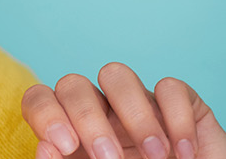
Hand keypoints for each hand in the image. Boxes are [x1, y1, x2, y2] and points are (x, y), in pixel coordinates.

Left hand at [21, 63, 225, 158]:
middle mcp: (102, 114)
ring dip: (134, 117)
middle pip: (73, 85)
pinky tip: (185, 153)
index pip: (40, 100)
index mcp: (75, 135)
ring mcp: (140, 105)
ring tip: (156, 156)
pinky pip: (171, 87)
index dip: (45, 114)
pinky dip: (178, 120)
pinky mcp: (183, 104)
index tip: (67, 147)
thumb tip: (45, 149)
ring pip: (115, 74)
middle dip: (88, 120)